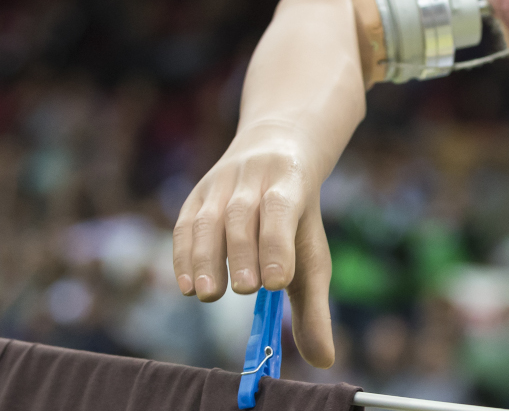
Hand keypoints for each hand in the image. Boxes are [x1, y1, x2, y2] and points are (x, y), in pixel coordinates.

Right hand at [172, 126, 335, 367]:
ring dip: (205, 256)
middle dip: (242, 252)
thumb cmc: (298, 217)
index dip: (278, 244)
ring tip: (206, 294)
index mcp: (291, 183)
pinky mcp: (196, 195)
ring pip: (209, 216)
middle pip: (244, 214)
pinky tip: (186, 285)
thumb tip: (325, 360)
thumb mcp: (313, 252)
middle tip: (244, 290)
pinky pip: (184, 224)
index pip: (283, 209)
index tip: (277, 284)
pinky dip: (183, 254)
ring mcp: (221, 183)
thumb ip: (314, 306)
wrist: (277, 148)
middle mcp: (254, 177)